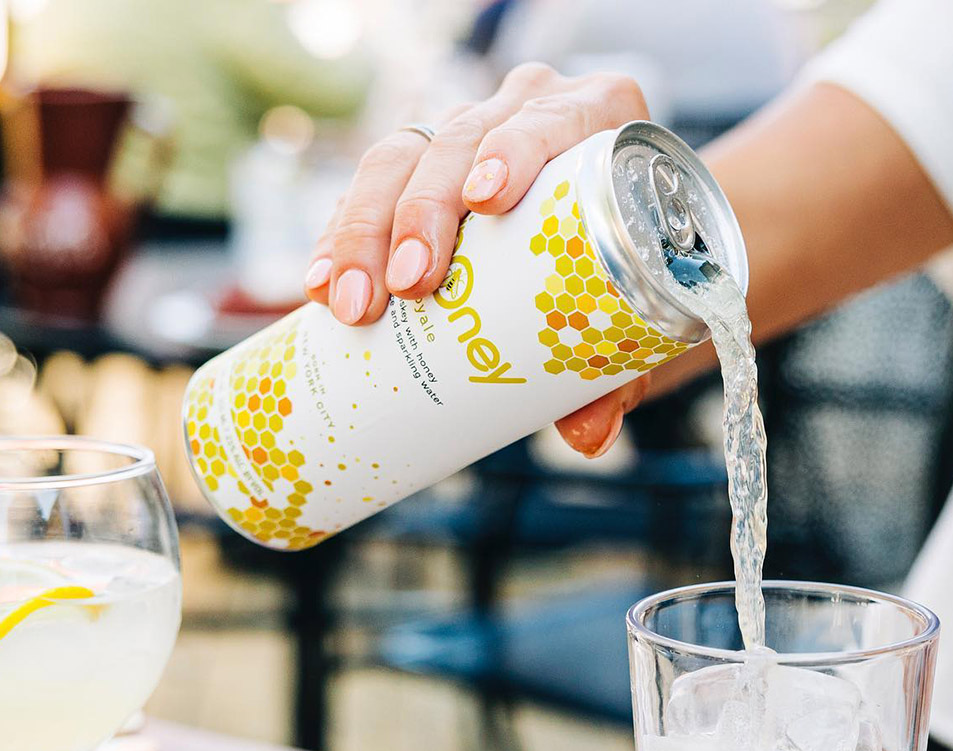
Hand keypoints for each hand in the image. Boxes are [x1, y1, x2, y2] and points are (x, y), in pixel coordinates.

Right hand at [304, 62, 647, 456]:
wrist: (617, 248)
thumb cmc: (631, 277)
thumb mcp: (631, 321)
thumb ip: (614, 375)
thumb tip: (587, 439)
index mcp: (596, 119)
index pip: (550, 119)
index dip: (513, 148)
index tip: (484, 201)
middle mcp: (526, 109)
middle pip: (459, 139)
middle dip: (421, 213)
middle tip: (408, 287)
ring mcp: (467, 131)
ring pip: (401, 157)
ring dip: (365, 230)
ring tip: (348, 302)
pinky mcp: (420, 165)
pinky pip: (369, 189)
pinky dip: (341, 236)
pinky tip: (320, 284)